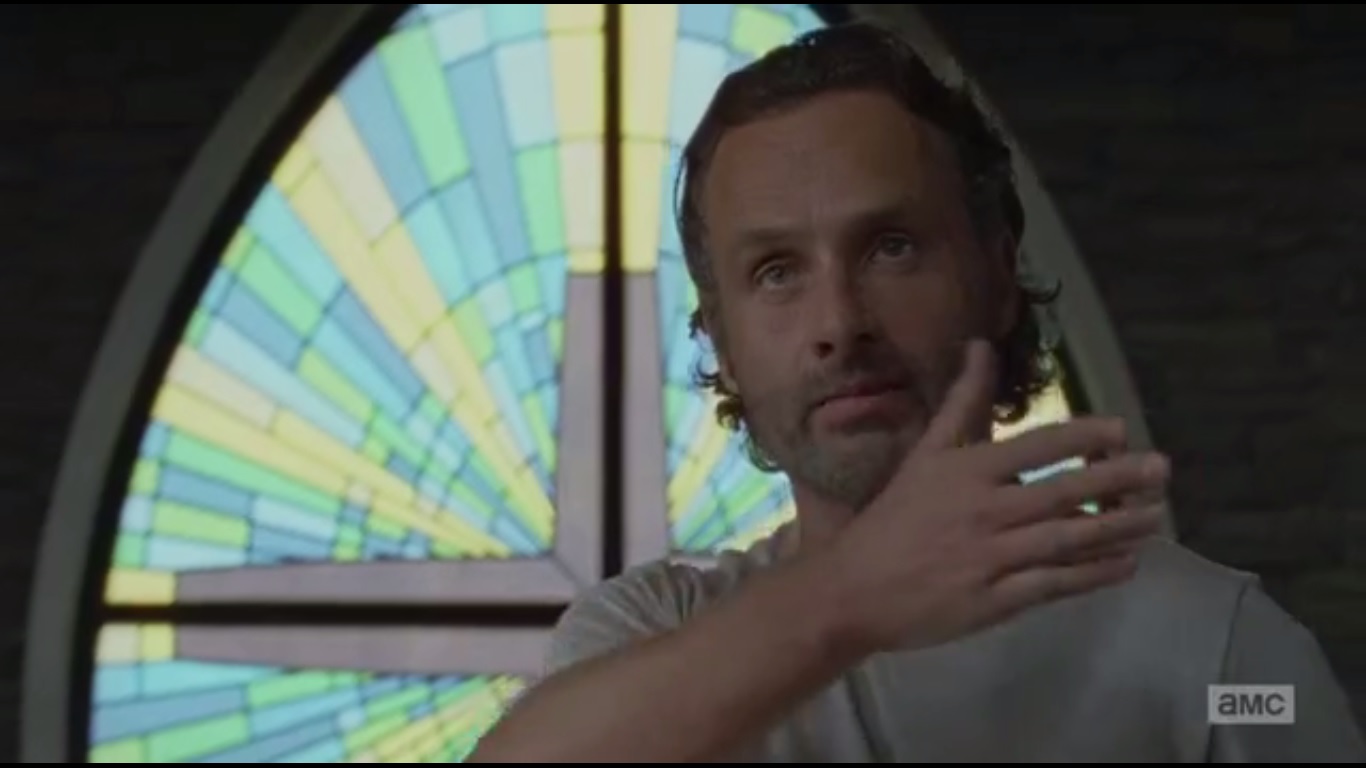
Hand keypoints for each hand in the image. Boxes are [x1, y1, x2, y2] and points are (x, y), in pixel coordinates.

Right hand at [822, 339, 1167, 655]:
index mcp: (965, 470)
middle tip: (1161, 471)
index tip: (1121, 431)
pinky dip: (1095, 574)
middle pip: (1064, 491)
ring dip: (1118, 527)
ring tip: (1155, 516)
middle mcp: (984, 510)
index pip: (1037, 446)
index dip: (1083, 437)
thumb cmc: (894, 518)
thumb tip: (982, 345)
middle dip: (1119, 480)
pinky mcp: (997, 600)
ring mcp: (992, 557)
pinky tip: (1126, 564)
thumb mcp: (925, 454)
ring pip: (1069, 538)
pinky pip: (1057, 583)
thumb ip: (962, 404)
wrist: (855, 589)